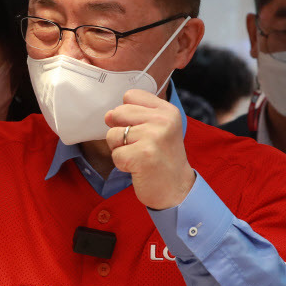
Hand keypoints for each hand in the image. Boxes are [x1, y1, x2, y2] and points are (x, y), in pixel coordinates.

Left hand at [105, 89, 195, 208]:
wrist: (177, 189)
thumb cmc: (162, 159)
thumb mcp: (158, 129)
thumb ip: (134, 116)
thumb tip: (108, 115)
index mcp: (167, 111)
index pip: (130, 96)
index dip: (127, 114)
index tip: (141, 129)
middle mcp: (163, 121)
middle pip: (118, 113)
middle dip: (120, 132)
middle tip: (139, 147)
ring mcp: (154, 137)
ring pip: (113, 135)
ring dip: (120, 150)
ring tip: (138, 157)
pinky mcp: (143, 156)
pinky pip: (115, 154)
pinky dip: (122, 164)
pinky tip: (138, 168)